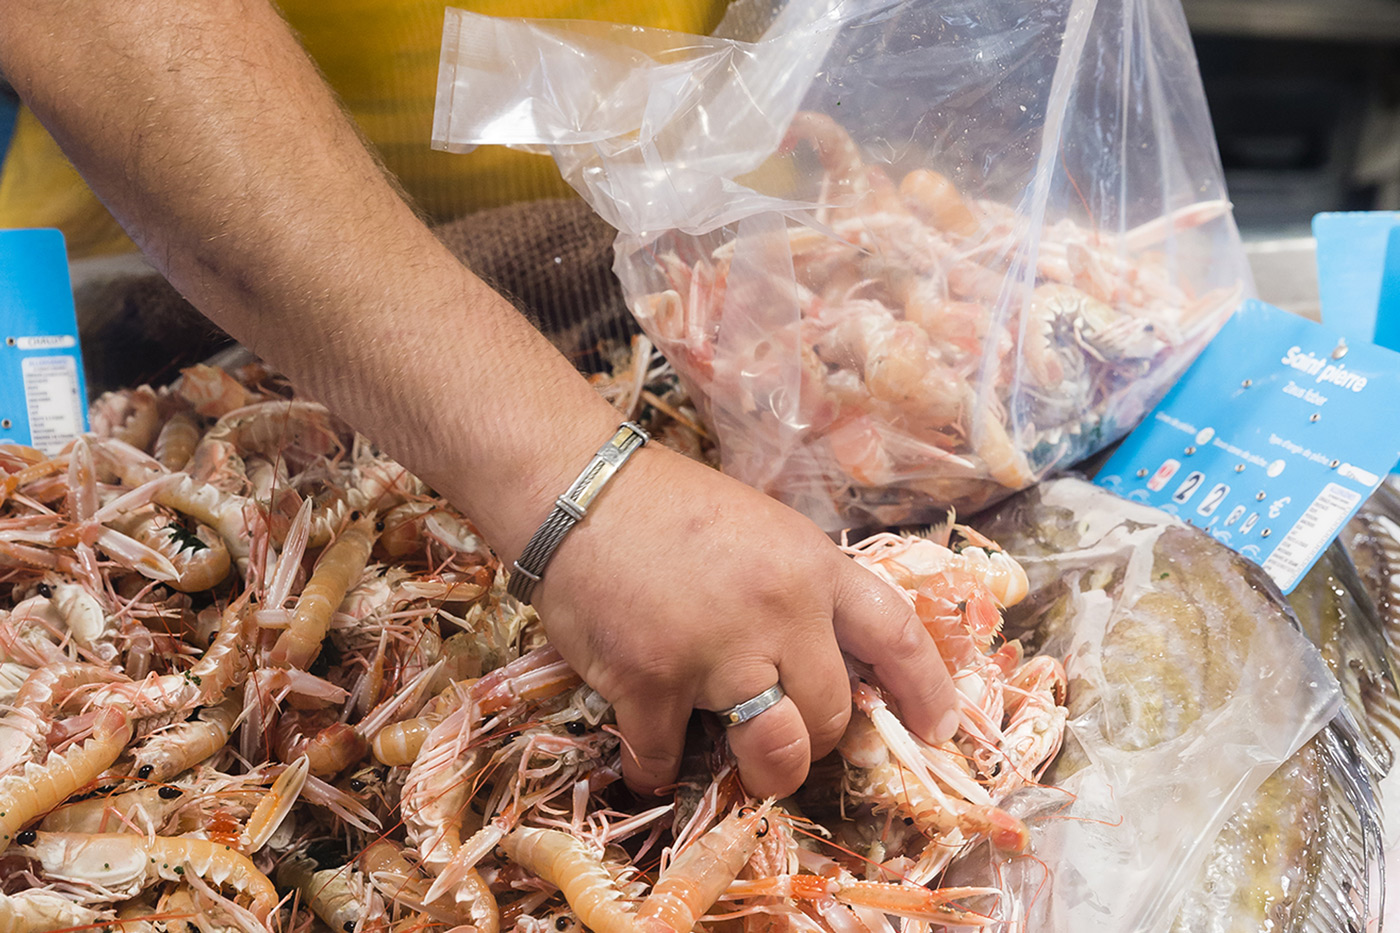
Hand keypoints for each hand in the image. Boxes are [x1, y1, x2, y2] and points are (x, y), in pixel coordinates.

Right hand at [531, 443, 960, 797]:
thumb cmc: (668, 505)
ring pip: (774, 751)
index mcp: (813, 567)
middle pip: (832, 714)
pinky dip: (655, 767)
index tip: (939, 728)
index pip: (896, 634)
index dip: (926, 689)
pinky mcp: (650, 681)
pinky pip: (666, 756)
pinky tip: (647, 758)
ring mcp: (716, 652)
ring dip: (764, 773)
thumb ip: (800, 589)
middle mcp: (779, 612)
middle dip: (817, 742)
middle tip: (792, 741)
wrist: (576, 489)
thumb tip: (824, 656)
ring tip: (748, 770)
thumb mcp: (762, 529)